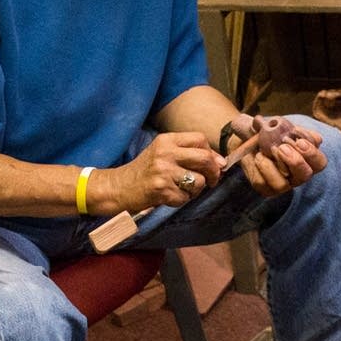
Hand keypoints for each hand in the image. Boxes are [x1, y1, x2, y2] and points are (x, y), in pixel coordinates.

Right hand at [97, 132, 224, 212]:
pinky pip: (186, 197)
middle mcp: (165, 152)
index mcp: (167, 140)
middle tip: (211, 181)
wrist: (118, 187)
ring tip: (183, 190)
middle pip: (205, 158)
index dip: (212, 154)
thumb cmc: (145, 172)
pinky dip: (182, 200)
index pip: (200, 139)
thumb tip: (221, 163)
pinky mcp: (161, 189)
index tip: (214, 165)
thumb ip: (188, 154)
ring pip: (198, 181)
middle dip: (213, 173)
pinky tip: (170, 197)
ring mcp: (163, 171)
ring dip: (196, 190)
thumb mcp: (163, 154)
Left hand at [239, 122, 327, 198]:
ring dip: (272, 166)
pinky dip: (260, 166)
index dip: (312, 153)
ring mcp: (282, 184)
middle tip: (283, 147)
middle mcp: (297, 175)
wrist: (249, 139)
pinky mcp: (265, 188)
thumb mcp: (281, 126)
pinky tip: (257, 156)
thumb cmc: (270, 133)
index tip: (300, 141)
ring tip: (266, 150)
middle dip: (296, 161)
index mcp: (307, 160)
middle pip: (305, 176)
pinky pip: (263, 182)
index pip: (319, 163)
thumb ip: (297, 130)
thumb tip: (314, 138)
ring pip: (282, 184)